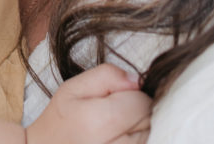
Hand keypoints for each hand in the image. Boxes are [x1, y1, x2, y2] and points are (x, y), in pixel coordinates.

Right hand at [27, 63, 150, 143]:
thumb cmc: (62, 120)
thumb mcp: (73, 88)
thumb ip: (107, 75)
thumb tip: (137, 81)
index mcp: (96, 123)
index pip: (141, 102)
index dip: (131, 94)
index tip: (114, 98)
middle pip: (149, 120)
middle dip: (136, 112)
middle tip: (112, 114)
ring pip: (150, 135)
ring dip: (139, 129)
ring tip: (115, 129)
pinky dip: (137, 140)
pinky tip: (119, 139)